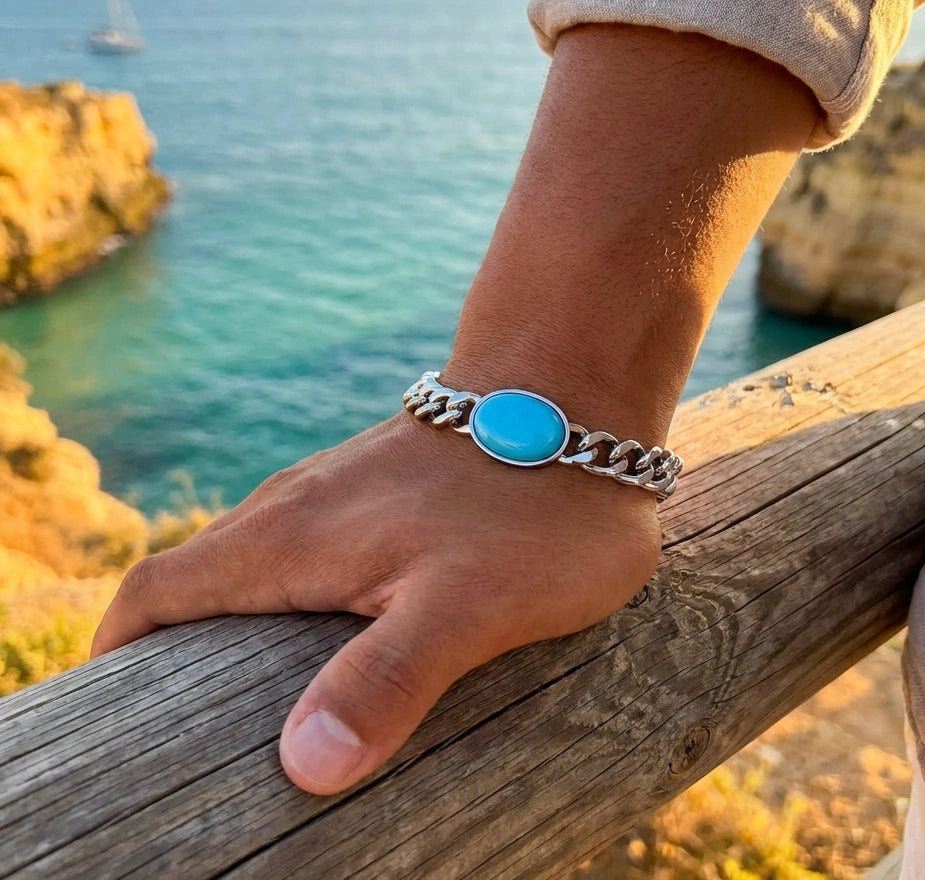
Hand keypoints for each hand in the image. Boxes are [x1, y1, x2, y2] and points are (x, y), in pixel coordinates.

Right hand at [91, 411, 661, 794]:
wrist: (571, 393)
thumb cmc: (529, 503)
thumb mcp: (465, 604)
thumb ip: (385, 678)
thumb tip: (303, 764)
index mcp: (287, 538)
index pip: (157, 594)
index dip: (119, 658)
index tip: (120, 718)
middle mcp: (294, 511)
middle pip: (195, 588)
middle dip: (177, 660)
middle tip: (204, 740)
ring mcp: (337, 496)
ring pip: (253, 569)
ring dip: (240, 633)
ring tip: (268, 707)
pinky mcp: (379, 495)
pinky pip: (308, 555)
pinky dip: (296, 605)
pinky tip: (342, 644)